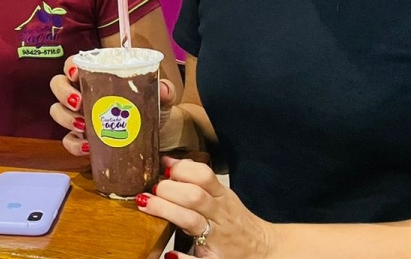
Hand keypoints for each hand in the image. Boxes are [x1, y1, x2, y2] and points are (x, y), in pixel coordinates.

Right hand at [50, 55, 175, 155]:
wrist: (160, 135)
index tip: (76, 73)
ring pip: (57, 112)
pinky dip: (74, 144)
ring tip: (83, 124)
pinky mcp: (82, 139)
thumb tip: (163, 89)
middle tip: (79, 102)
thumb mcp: (162, 97)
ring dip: (65, 117)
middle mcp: (83, 93)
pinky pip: (68, 141)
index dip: (69, 66)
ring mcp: (80, 116)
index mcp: (97, 77)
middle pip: (58, 85)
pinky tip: (87, 146)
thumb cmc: (154, 108)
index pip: (73, 64)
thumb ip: (165, 90)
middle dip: (63, 93)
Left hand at [137, 158, 276, 258]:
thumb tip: (167, 161)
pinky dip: (182, 258)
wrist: (264, 250)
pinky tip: (169, 254)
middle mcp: (220, 216)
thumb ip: (196, 179)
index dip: (181, 169)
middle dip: (168, 189)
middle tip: (151, 190)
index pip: (204, 175)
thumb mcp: (221, 196)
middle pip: (194, 196)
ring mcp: (217, 239)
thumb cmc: (236, 222)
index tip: (164, 169)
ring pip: (192, 221)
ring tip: (146, 204)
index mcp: (222, 197)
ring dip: (166, 211)